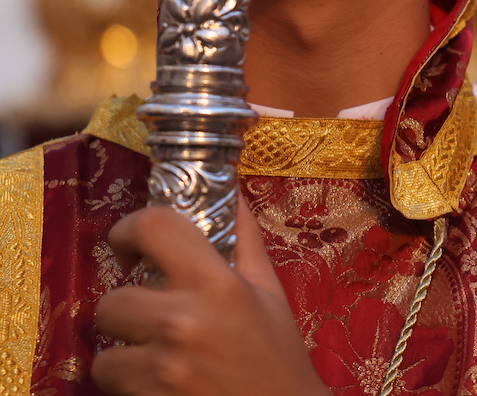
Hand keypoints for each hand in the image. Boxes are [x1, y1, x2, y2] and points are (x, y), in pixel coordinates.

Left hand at [92, 198, 327, 395]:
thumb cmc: (278, 356)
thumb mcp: (269, 294)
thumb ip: (243, 242)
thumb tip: (228, 195)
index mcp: (218, 284)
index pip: (154, 227)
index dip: (129, 229)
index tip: (129, 245)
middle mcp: (184, 321)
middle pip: (110, 301)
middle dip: (126, 312)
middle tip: (150, 321)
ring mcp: (163, 369)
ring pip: (103, 356)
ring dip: (123, 359)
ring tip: (155, 362)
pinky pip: (112, 390)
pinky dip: (130, 389)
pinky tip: (161, 387)